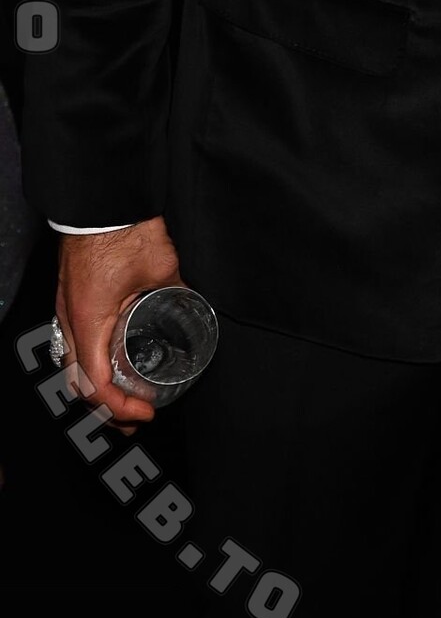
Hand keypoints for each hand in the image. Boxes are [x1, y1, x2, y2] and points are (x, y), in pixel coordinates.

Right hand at [54, 218, 182, 430]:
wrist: (100, 198)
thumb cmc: (124, 228)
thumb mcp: (161, 266)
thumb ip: (179, 291)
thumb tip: (198, 309)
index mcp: (88, 320)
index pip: (95, 385)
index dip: (119, 409)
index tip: (147, 413)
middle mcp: (69, 322)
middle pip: (77, 384)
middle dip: (105, 410)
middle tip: (137, 419)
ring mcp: (66, 311)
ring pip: (72, 366)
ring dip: (95, 390)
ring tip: (123, 401)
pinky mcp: (71, 300)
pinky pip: (73, 344)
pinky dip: (89, 365)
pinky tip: (109, 365)